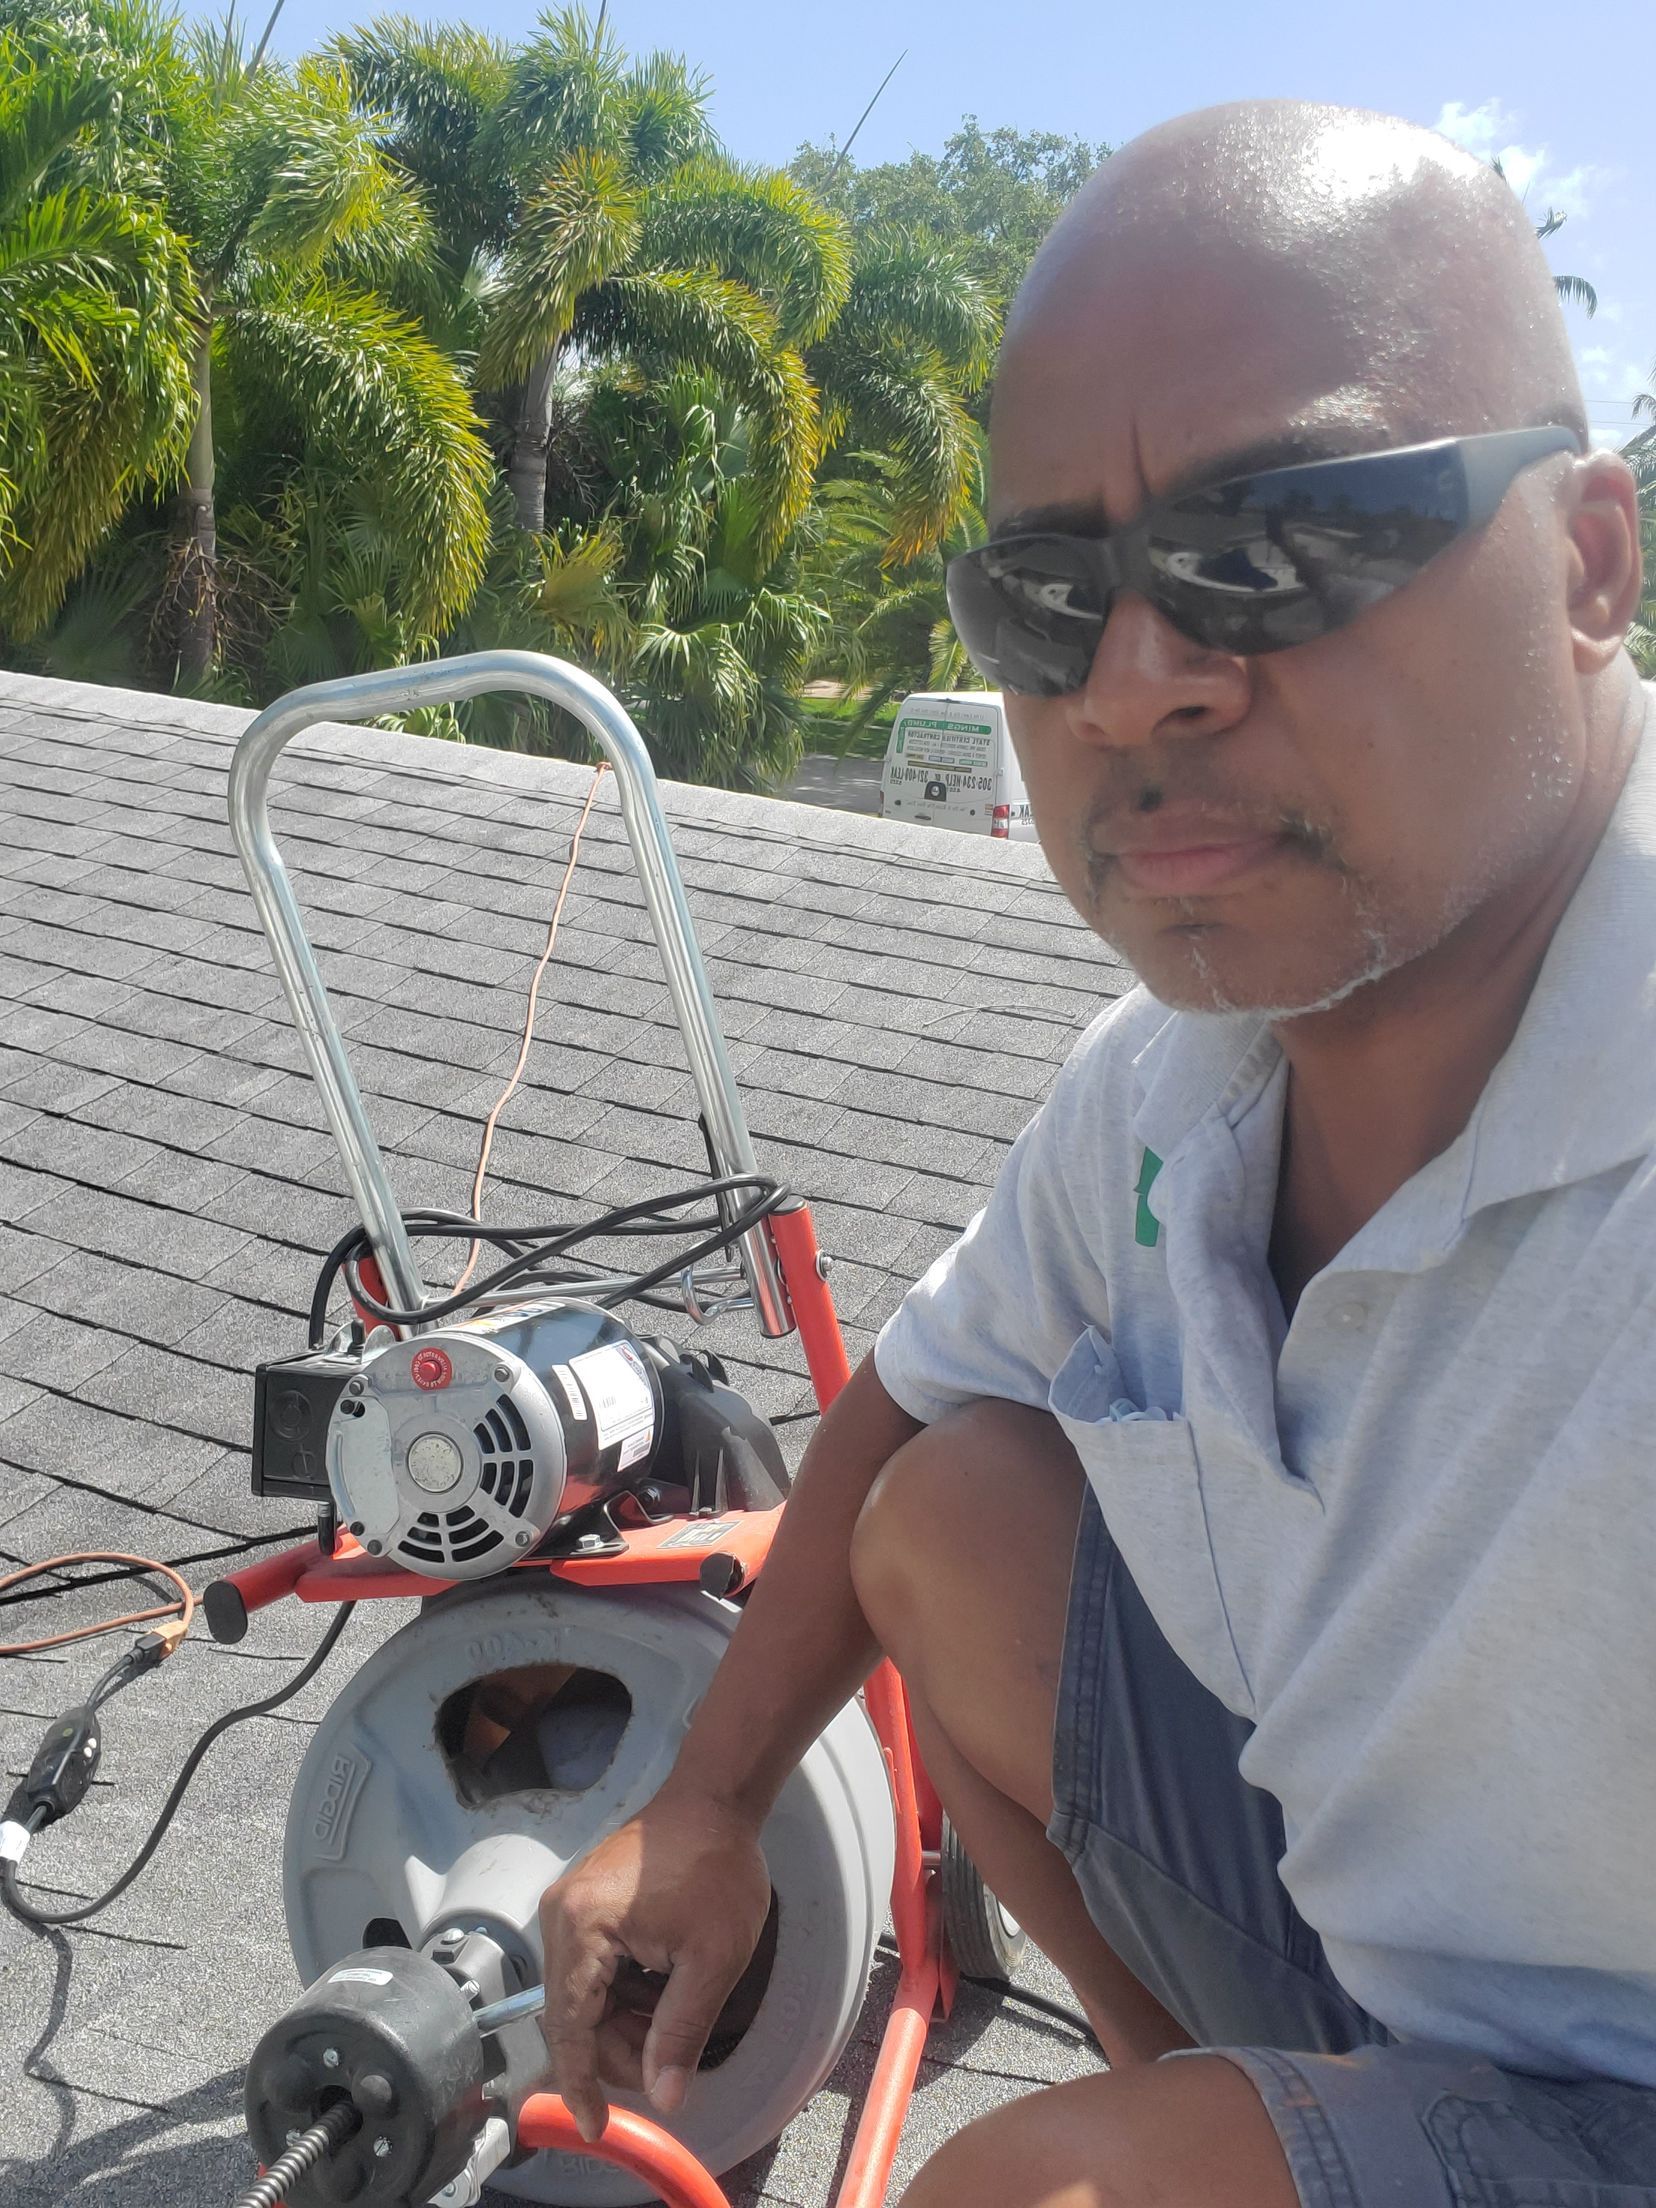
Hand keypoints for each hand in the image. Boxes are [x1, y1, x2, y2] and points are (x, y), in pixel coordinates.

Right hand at [537, 1784, 772, 2140]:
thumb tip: (664, 2096)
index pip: (570, 2028)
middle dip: (619, 2048)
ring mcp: (569, 1905)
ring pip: (583, 1995)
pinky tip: (661, 1987)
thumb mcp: (713, 1959)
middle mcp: (560, 1916)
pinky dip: (622, 1992)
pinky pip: (591, 1968)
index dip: (581, 2084)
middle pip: (574, 2015)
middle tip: (671, 2054)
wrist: (716, 1798)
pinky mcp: (584, 1901)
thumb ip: (682, 2031)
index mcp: (582, 1928)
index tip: (595, 2129)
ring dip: (623, 2020)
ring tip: (675, 2011)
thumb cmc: (718, 1869)